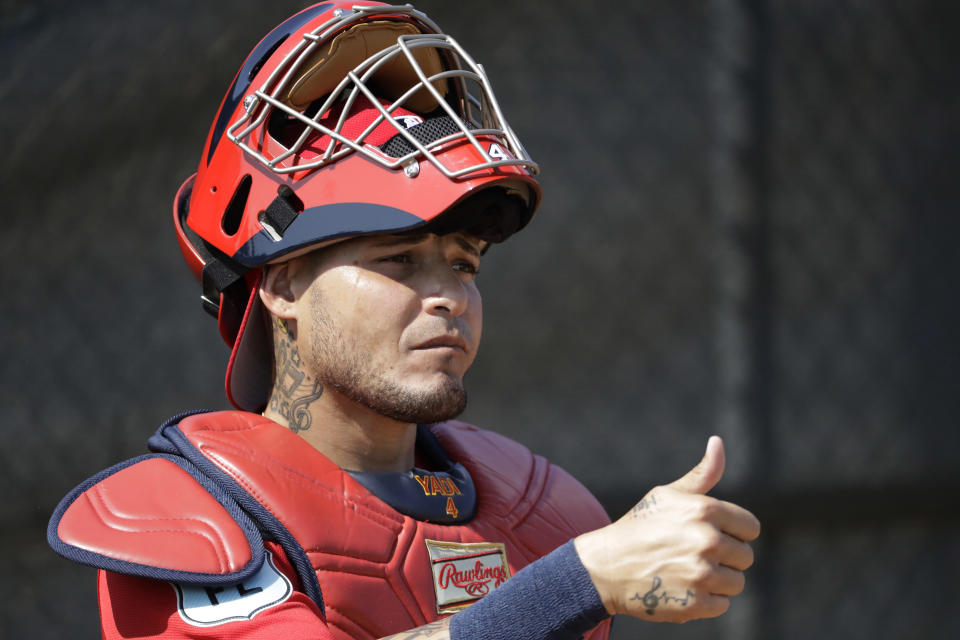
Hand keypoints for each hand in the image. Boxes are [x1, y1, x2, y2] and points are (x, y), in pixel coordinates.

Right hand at [574, 436, 760, 622]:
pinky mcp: (695, 604)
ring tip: (687, 572)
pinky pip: (722, 605)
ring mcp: (701, 574)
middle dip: (724, 558)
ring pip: (736, 583)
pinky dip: (706, 601)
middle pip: (745, 557)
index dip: (733, 533)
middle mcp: (707, 540)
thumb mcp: (668, 495)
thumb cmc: (640, 526)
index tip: (710, 535)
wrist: (605, 566)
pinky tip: (682, 589)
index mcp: (705, 510)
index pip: (751, 528)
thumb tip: (718, 441)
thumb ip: (702, 474)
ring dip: (717, 581)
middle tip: (692, 555)